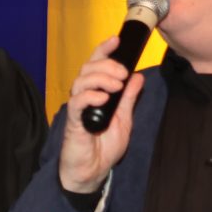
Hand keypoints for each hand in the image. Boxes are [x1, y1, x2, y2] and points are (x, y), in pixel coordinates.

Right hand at [58, 35, 146, 194]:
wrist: (93, 171)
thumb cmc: (104, 147)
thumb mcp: (124, 119)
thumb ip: (128, 99)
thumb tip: (138, 77)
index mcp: (96, 93)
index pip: (96, 65)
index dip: (104, 50)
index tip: (116, 40)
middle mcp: (84, 97)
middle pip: (87, 68)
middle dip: (106, 65)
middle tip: (122, 74)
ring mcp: (78, 108)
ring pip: (81, 81)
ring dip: (100, 78)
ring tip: (116, 86)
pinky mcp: (74, 121)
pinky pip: (77, 102)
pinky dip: (90, 96)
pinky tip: (103, 98)